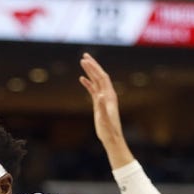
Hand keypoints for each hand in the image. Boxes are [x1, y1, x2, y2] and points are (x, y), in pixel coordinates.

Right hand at [79, 53, 135, 168]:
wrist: (112, 138)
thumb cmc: (108, 130)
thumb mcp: (104, 119)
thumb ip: (102, 107)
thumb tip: (99, 95)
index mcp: (109, 96)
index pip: (102, 77)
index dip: (94, 68)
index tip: (86, 60)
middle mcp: (108, 95)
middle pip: (100, 76)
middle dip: (92, 65)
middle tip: (84, 56)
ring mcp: (104, 99)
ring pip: (96, 81)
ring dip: (90, 72)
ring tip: (82, 63)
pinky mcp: (99, 104)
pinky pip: (93, 90)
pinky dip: (88, 83)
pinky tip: (82, 79)